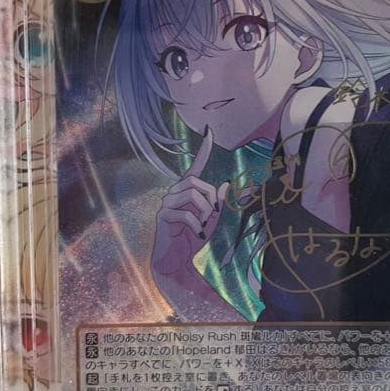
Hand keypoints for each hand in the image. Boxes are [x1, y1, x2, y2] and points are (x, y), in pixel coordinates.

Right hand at [151, 126, 229, 286]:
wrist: (177, 260)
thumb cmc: (193, 239)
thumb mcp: (212, 221)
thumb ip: (219, 204)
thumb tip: (226, 184)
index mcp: (187, 190)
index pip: (196, 166)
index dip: (203, 149)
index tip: (209, 131)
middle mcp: (175, 192)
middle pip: (197, 182)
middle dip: (211, 200)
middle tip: (211, 218)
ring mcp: (167, 203)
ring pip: (193, 194)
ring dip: (205, 212)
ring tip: (203, 227)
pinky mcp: (163, 215)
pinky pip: (186, 214)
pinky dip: (197, 225)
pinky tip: (197, 234)